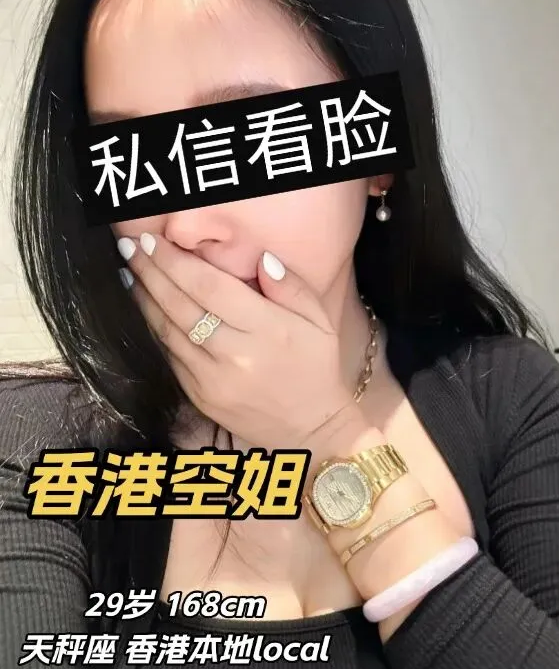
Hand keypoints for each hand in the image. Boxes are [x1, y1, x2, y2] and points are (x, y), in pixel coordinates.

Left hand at [119, 233, 364, 453]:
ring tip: (131, 271)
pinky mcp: (198, 396)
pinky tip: (146, 307)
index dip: (177, 262)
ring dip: (145, 298)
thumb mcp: (319, 320)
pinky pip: (170, 355)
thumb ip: (291, 285)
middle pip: (181, 305)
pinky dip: (154, 328)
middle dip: (151, 272)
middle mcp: (235, 354)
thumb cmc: (314, 367)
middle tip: (130, 247)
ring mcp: (211, 379)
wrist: (307, 428)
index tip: (153, 240)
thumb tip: (260, 258)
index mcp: (267, 330)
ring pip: (168, 331)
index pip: (210, 287)